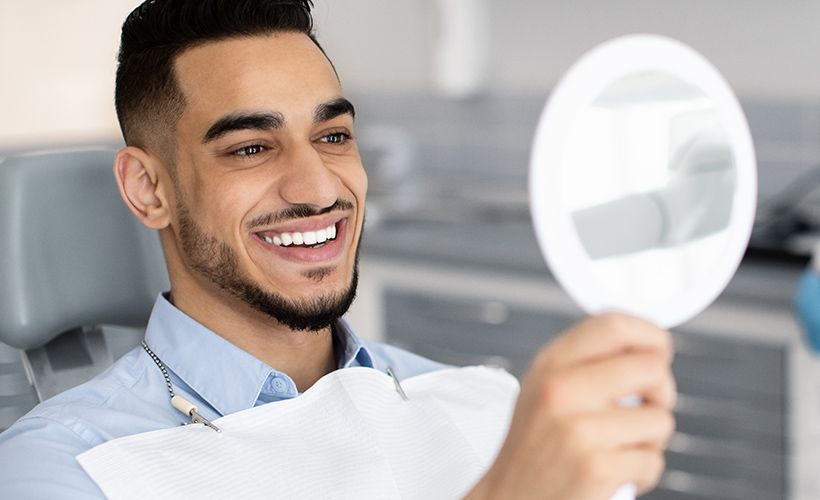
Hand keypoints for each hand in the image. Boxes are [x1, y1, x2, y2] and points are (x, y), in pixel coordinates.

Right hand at [466, 313, 675, 499]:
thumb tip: (646, 347)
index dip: (650, 335)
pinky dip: (642, 472)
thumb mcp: (543, 389)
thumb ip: (585, 363)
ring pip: (660, 419)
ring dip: (650, 440)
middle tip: (648, 407)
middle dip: (662, 391)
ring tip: (620, 447)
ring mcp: (579, 429)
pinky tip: (615, 473)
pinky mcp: (596, 467)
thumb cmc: (533, 448)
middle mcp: (561, 390)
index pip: (614, 325)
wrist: (510, 499)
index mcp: (549, 364)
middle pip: (651, 368)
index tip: (659, 350)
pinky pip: (652, 461)